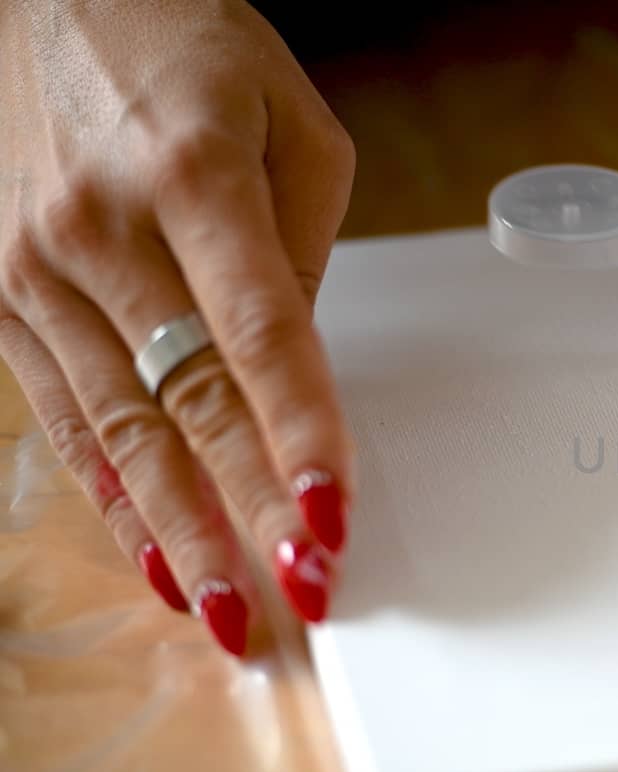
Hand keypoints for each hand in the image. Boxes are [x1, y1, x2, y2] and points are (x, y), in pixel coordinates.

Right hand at [0, 0, 355, 654]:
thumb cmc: (188, 51)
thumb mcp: (293, 125)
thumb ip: (306, 250)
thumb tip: (299, 376)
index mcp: (192, 177)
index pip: (260, 336)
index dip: (300, 435)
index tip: (332, 517)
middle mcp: (98, 230)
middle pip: (187, 402)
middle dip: (246, 513)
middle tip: (295, 599)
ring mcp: (31, 269)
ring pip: (120, 431)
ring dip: (178, 533)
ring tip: (228, 614)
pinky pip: (66, 418)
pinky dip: (111, 496)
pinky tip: (150, 557)